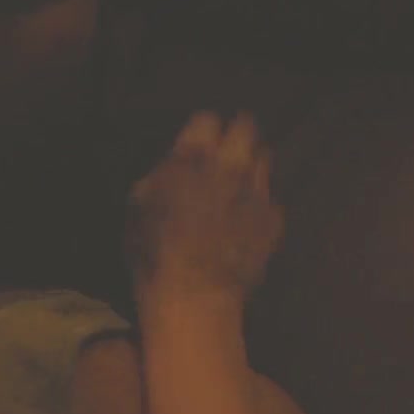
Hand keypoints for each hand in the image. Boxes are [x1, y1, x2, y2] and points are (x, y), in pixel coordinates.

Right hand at [128, 112, 283, 302]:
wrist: (193, 295)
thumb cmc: (154, 251)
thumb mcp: (138, 203)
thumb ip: (163, 172)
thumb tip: (176, 161)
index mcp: (192, 158)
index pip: (207, 118)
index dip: (203, 129)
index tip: (199, 141)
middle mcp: (230, 166)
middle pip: (246, 126)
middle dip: (237, 133)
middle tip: (228, 148)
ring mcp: (258, 191)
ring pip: (265, 157)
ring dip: (252, 163)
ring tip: (240, 179)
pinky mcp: (274, 218)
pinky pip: (272, 196)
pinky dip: (261, 201)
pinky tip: (248, 216)